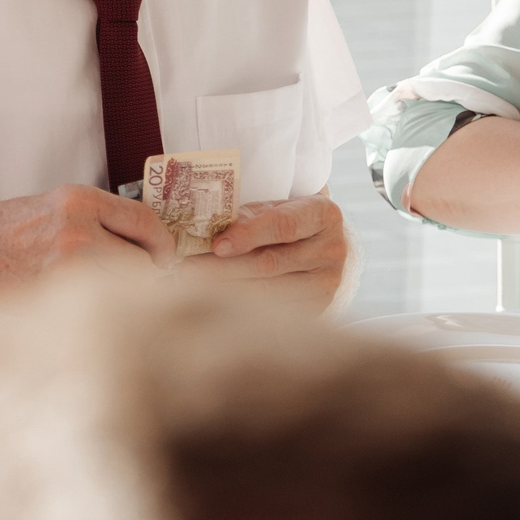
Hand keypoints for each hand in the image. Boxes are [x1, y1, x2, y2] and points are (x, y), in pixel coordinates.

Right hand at [0, 184, 175, 303]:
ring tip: (100, 295)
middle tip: (134, 287)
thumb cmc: (5, 234)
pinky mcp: (57, 292)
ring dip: (121, 295)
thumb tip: (142, 247)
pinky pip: (100, 305)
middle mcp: (78, 225)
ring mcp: (69, 261)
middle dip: (144, 277)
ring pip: (124, 286)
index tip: (164, 258)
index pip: (145, 219)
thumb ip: (96, 220)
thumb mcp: (52, 208)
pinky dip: (99, 309)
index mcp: (78, 198)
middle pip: (142, 260)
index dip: (163, 244)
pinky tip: (79, 306)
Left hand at [184, 194, 348, 310]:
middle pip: (271, 263)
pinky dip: (243, 308)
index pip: (283, 225)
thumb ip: (247, 217)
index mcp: (323, 213)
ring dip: (227, 290)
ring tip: (192, 285)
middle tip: (187, 268)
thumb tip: (206, 232)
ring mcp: (328, 283)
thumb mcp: (273, 207)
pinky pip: (275, 311)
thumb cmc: (288, 220)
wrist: (321, 247)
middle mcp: (333, 249)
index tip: (216, 245)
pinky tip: (217, 303)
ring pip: (270, 291)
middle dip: (224, 267)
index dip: (248, 235)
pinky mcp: (320, 308)